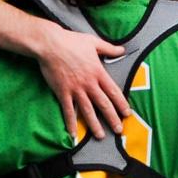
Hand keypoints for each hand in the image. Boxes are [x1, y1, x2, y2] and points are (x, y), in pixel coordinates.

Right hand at [36, 24, 130, 138]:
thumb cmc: (72, 41)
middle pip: (103, 104)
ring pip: (88, 110)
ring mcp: (76, 89)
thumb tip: (122, 50)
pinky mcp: (63, 92)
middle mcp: (89, 83)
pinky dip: (71, 122)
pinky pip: (68, 110)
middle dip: (112, 118)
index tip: (127, 113)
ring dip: (95, 124)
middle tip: (118, 130)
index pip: (113, 91)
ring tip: (100, 136)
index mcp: (98, 72)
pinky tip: (74, 133)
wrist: (50, 45)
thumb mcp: (94, 42)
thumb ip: (109, 48)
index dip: (121, 103)